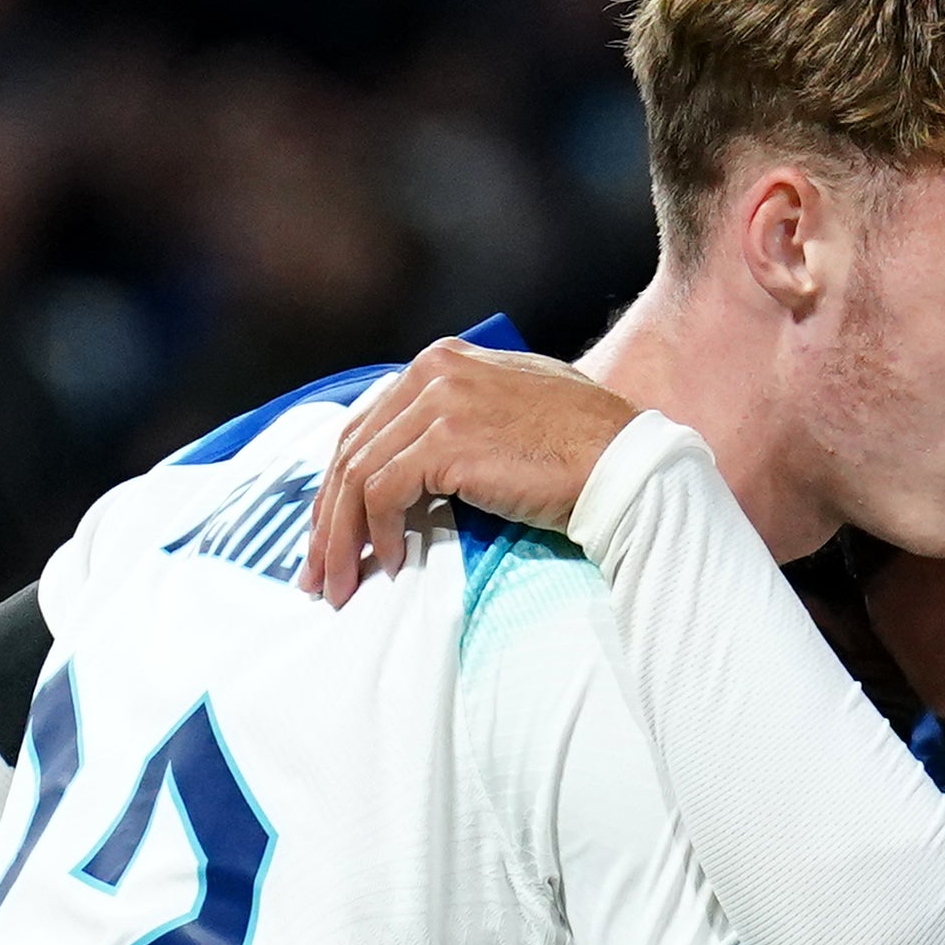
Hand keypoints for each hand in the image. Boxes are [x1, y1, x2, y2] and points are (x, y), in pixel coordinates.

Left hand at [300, 339, 640, 604]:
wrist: (624, 465)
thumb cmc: (584, 450)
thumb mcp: (510, 413)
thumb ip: (459, 419)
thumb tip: (417, 467)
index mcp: (443, 361)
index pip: (368, 424)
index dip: (341, 483)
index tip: (332, 532)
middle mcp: (433, 371)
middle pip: (351, 449)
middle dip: (327, 518)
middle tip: (319, 571)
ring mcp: (438, 403)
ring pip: (357, 475)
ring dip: (343, 537)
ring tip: (343, 584)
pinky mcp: (446, 442)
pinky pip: (383, 493)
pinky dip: (377, 533)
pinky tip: (390, 563)